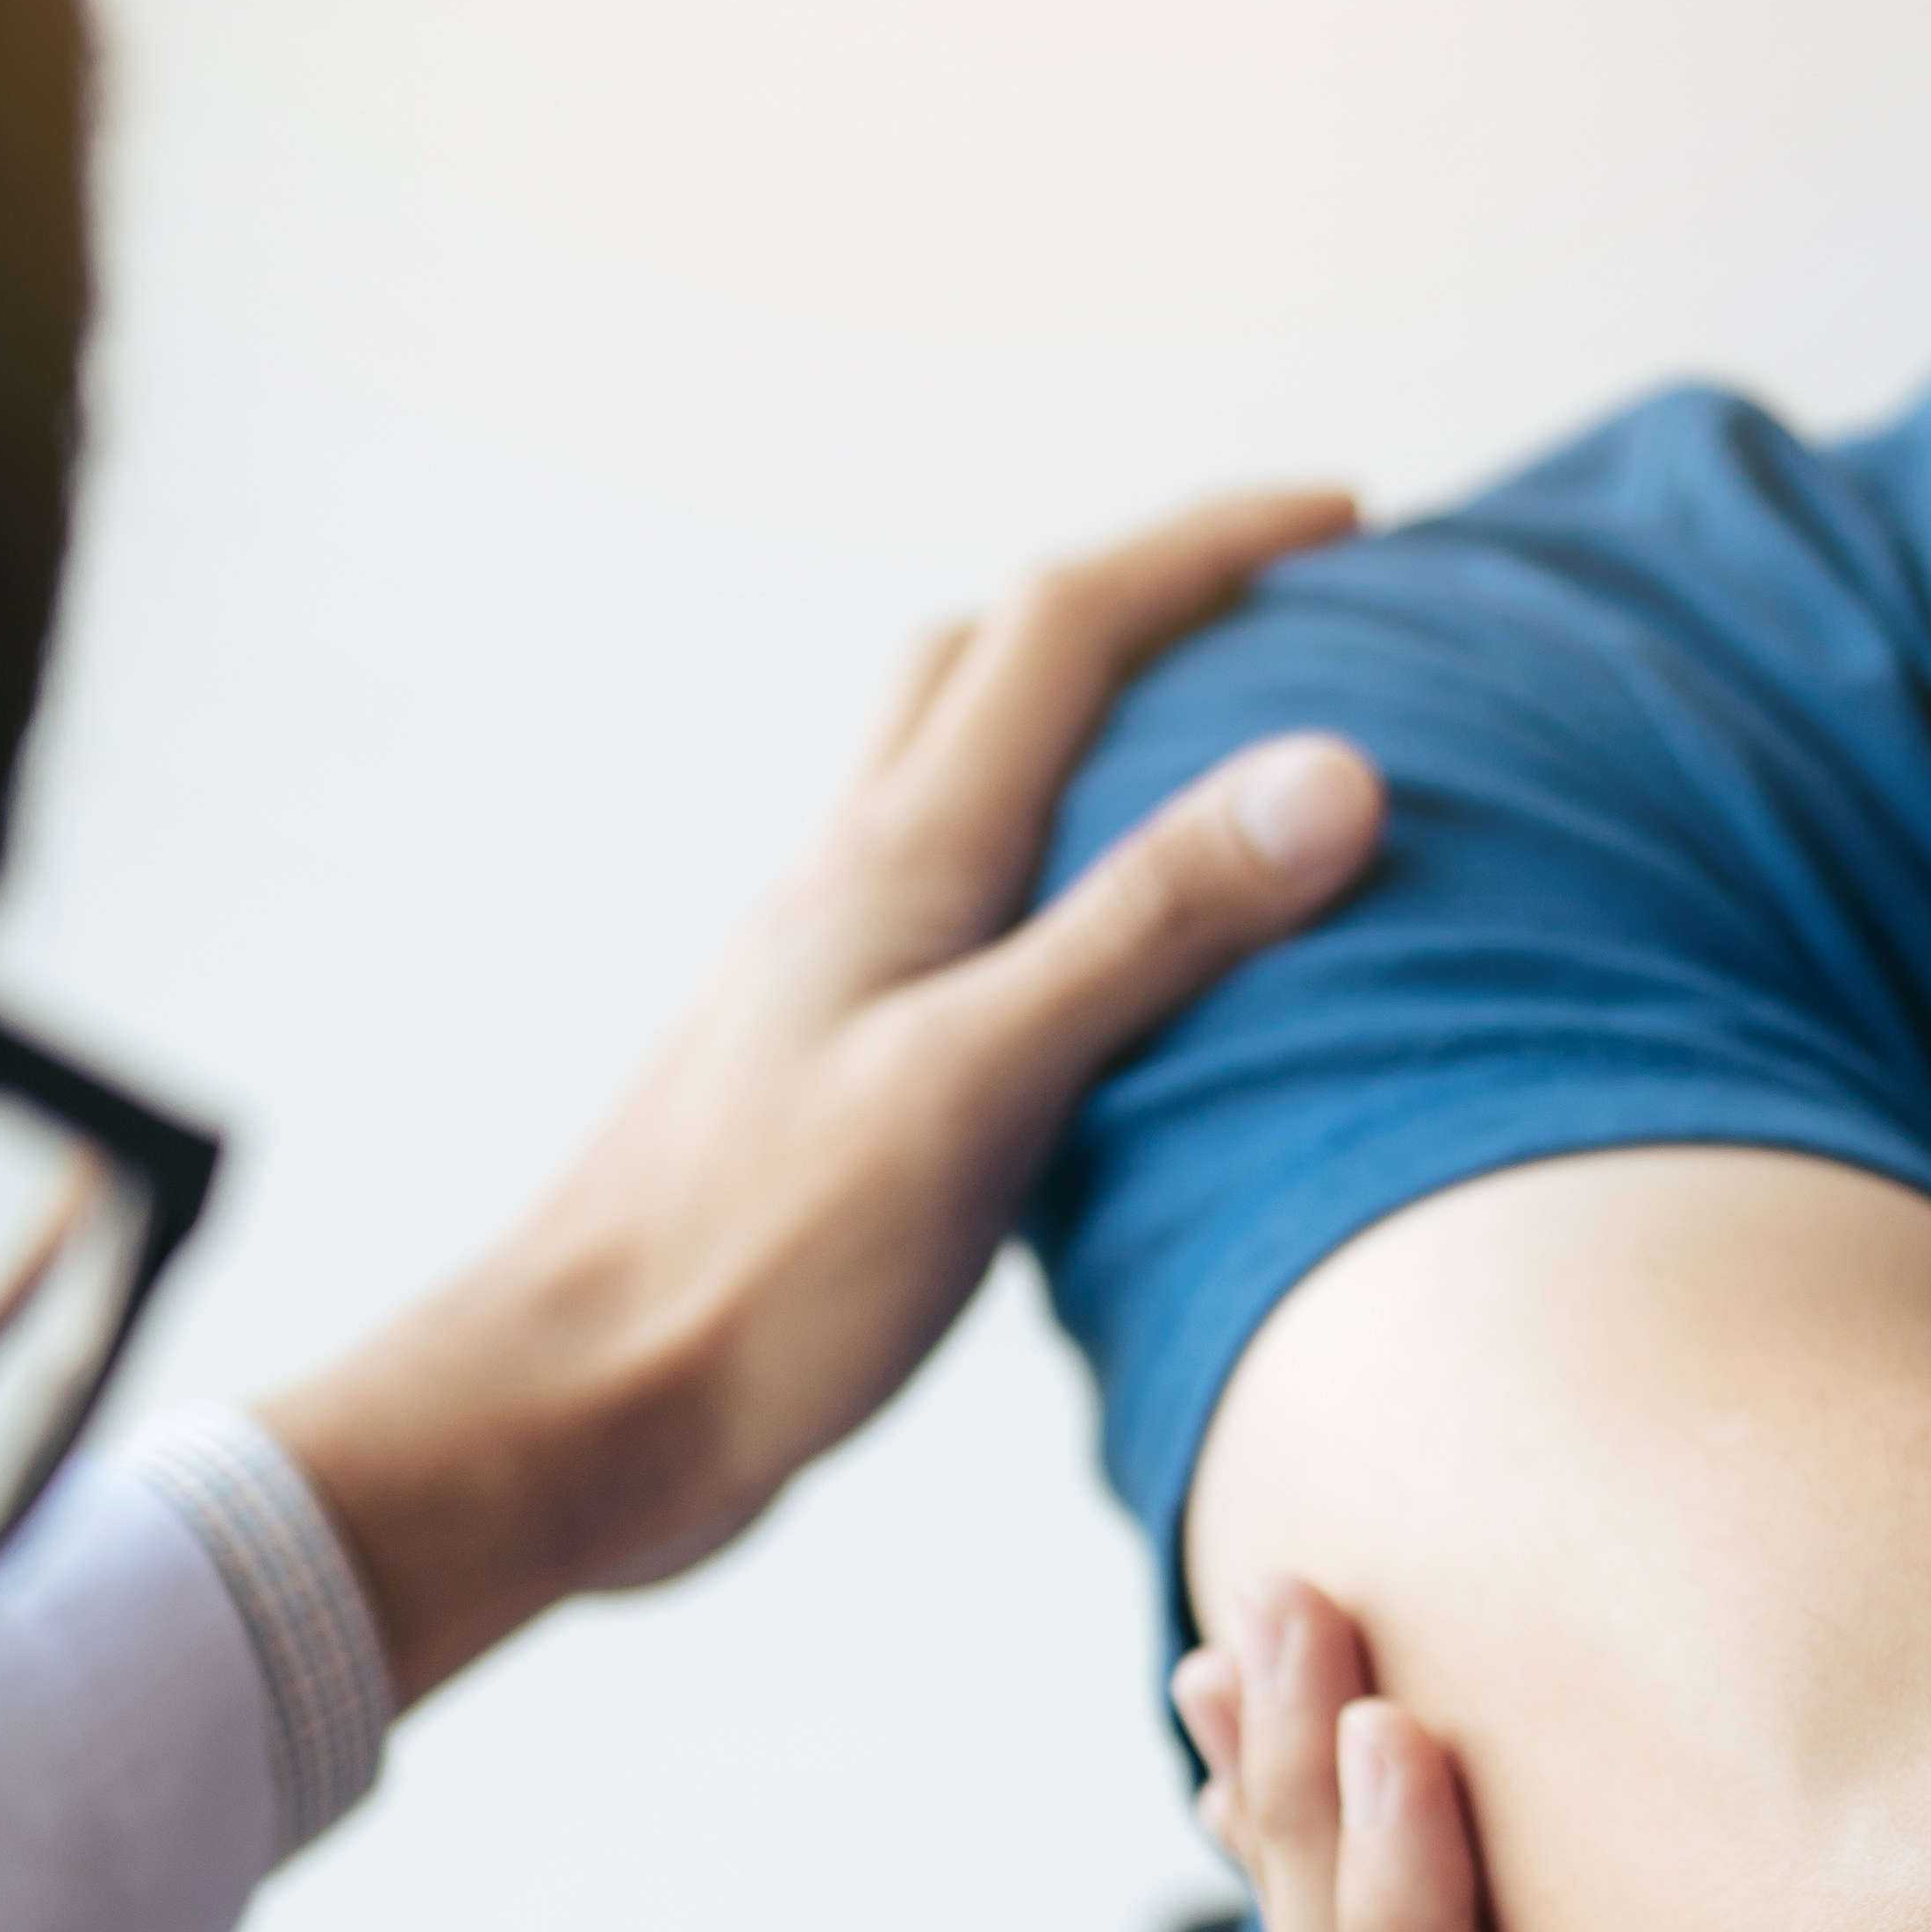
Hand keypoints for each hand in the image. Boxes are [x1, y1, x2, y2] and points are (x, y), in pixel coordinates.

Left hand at [267, 493, 1386, 1703]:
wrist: (581, 1413)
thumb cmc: (761, 1266)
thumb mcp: (983, 1086)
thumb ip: (1152, 927)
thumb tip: (1334, 774)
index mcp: (900, 859)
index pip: (1068, 628)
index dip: (1212, 548)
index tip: (1349, 518)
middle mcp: (861, 886)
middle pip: (994, 669)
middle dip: (1145, 606)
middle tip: (1283, 614)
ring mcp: (845, 980)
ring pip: (970, 784)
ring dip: (1090, 733)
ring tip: (1220, 769)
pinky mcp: (846, 1078)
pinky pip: (970, 915)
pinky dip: (1063, 879)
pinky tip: (1116, 972)